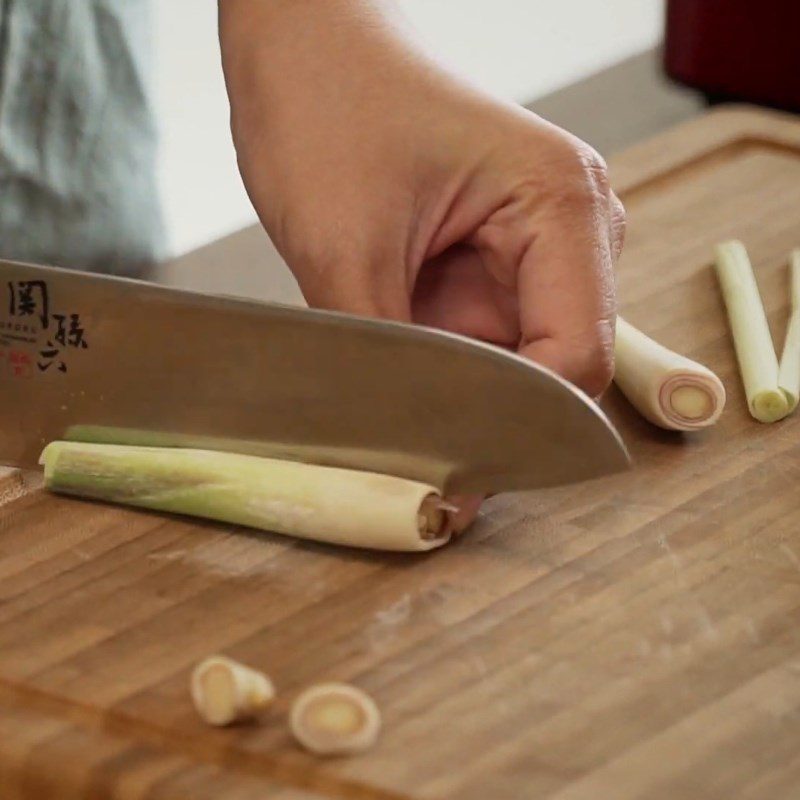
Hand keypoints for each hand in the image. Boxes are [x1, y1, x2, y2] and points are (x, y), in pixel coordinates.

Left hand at [220, 0, 624, 529]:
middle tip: (425, 478)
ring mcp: (530, 253)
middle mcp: (566, 232)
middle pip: (551, 370)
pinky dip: (441, 377)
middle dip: (487, 423)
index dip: (518, 429)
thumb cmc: (330, 103)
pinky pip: (481, 347)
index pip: (574, 357)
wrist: (305, 49)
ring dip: (459, 402)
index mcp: (563, 206)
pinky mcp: (490, 267)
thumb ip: (382, 354)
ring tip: (397, 428)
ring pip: (513, 367)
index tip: (456, 479)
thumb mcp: (344, 242)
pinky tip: (397, 391)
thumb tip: (401, 446)